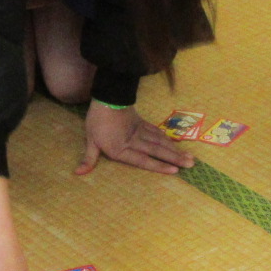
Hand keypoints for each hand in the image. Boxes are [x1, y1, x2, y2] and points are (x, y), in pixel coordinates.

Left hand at [76, 103, 193, 175]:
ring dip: (175, 150)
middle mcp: (134, 141)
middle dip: (175, 158)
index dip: (158, 166)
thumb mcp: (90, 140)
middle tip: (191, 164)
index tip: (174, 170)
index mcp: (121, 148)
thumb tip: (78, 173)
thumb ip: (89, 158)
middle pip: (157, 151)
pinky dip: (168, 139)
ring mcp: (141, 131)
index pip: (142, 160)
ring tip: (190, 157)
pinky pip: (158, 133)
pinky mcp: (143, 123)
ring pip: (161, 142)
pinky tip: (175, 144)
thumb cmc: (97, 121)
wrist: (107, 97)